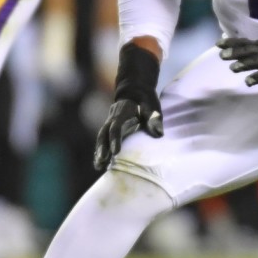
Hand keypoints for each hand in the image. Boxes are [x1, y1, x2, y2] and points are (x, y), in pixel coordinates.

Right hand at [93, 40, 162, 169]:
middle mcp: (112, 119)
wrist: (134, 91)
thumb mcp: (152, 105)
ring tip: (98, 167)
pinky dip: (101, 151)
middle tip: (101, 161)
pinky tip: (100, 164)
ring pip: (101, 138)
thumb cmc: (145, 100)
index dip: (115, 140)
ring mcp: (109, 124)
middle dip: (102, 148)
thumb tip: (159, 134)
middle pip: (104, 134)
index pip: (116, 128)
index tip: (116, 153)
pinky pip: (103, 140)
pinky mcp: (110, 129)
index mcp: (122, 113)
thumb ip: (154, 118)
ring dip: (99, 152)